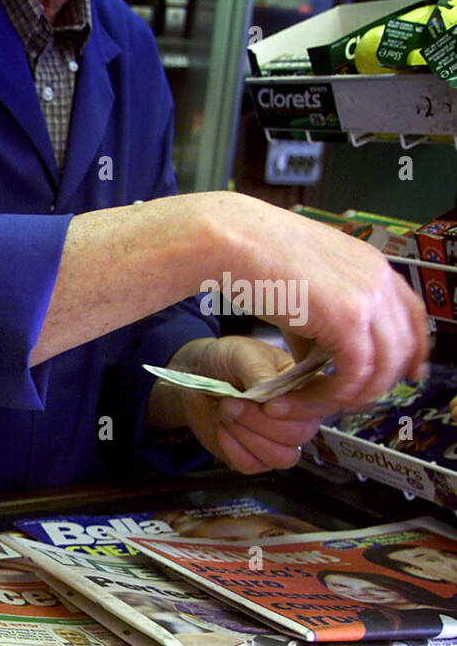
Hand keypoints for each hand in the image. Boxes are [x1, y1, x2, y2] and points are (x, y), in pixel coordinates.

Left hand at [152, 336, 324, 474]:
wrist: (194, 375)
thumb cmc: (226, 359)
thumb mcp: (242, 354)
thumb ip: (259, 371)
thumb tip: (271, 391)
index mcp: (305, 386)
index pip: (321, 406)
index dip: (296, 410)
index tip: (266, 404)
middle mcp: (297, 416)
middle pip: (300, 434)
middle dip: (260, 422)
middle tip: (229, 403)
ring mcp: (277, 440)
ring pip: (281, 457)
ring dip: (247, 437)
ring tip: (223, 412)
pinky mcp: (253, 456)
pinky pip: (252, 465)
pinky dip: (232, 448)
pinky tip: (220, 427)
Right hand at [209, 192, 428, 409]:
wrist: (232, 240)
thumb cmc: (251, 255)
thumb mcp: (299, 289)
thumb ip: (314, 325)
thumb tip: (311, 357)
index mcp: (371, 265)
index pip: (412, 315)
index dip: (411, 351)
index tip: (403, 374)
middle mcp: (379, 279)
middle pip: (403, 348)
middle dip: (377, 383)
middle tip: (342, 401)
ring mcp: (369, 298)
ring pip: (381, 369)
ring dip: (345, 397)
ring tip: (306, 405)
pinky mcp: (348, 320)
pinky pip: (352, 376)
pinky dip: (327, 397)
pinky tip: (299, 399)